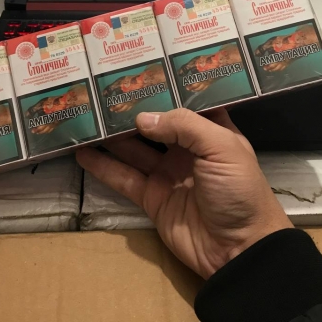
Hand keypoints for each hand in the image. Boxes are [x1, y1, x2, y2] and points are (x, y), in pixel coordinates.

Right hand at [75, 108, 291, 278]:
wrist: (239, 250)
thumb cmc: (239, 191)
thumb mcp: (222, 149)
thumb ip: (184, 126)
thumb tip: (143, 117)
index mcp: (211, 132)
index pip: (185, 102)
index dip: (165, 87)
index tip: (139, 71)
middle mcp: (187, 149)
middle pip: (155, 123)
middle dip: (132, 109)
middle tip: (102, 91)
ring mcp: (168, 174)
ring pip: (133, 148)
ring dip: (112, 135)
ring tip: (86, 116)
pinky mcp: (152, 198)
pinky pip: (124, 178)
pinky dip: (103, 166)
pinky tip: (82, 152)